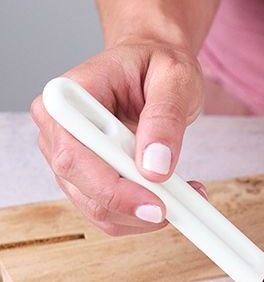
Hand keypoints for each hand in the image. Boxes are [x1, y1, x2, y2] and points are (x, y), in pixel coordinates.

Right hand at [31, 41, 206, 235]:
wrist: (152, 69)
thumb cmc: (158, 66)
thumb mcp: (174, 80)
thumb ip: (164, 119)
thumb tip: (154, 168)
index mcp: (69, 95)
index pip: (74, 153)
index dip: (111, 187)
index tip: (154, 204)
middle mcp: (58, 127)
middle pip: (81, 187)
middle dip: (132, 208)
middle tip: (179, 209)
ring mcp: (68, 155)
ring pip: (96, 207)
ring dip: (142, 215)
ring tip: (187, 195)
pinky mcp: (86, 176)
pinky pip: (110, 211)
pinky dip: (142, 215)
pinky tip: (174, 196)